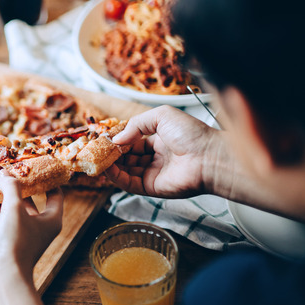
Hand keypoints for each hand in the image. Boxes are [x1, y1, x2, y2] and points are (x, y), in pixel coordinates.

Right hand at [0, 170, 63, 281]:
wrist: (4, 275)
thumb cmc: (17, 241)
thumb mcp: (15, 209)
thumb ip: (11, 188)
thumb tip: (5, 172)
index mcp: (51, 219)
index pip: (56, 194)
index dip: (48, 179)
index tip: (39, 166)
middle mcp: (39, 226)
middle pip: (32, 200)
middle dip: (21, 185)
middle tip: (12, 170)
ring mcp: (23, 234)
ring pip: (14, 209)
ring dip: (5, 196)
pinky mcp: (7, 240)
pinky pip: (2, 219)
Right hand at [105, 105, 222, 197]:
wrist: (209, 157)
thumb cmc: (192, 134)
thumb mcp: (162, 116)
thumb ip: (136, 124)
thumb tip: (117, 138)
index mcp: (160, 141)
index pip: (133, 142)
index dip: (118, 140)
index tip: (103, 138)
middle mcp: (156, 158)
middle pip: (126, 157)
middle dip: (111, 153)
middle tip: (95, 149)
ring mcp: (153, 174)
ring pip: (125, 171)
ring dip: (109, 165)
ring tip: (96, 158)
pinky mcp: (151, 188)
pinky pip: (128, 183)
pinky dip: (115, 177)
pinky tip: (106, 168)